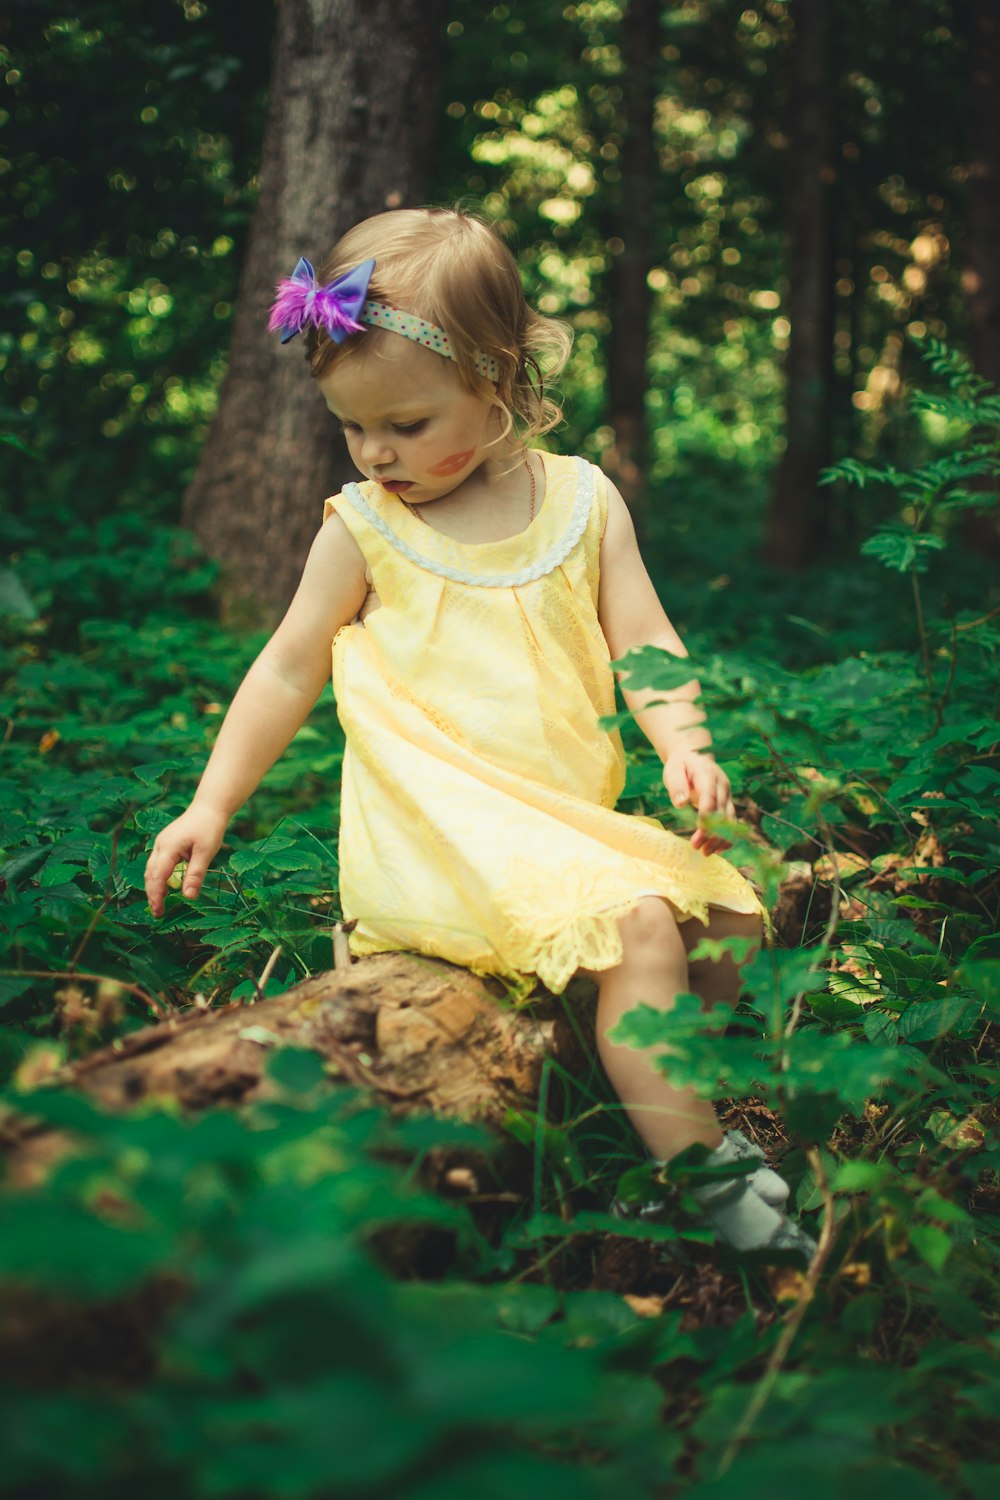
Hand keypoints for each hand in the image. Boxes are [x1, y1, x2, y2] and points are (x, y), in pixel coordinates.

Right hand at [144, 802, 227, 917]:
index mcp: (168, 848)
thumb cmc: (209, 828)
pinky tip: (165, 887)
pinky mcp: (166, 844)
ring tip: (160, 904)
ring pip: (151, 869)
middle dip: (152, 894)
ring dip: (154, 886)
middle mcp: (160, 846)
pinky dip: (158, 877)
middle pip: (150, 875)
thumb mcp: (206, 853)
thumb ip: (195, 875)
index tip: (159, 912)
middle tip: (158, 913)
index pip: (157, 877)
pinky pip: (157, 863)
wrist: (209, 808)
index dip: (156, 896)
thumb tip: (188, 897)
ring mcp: (162, 844)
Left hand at [662, 750, 734, 855]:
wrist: (694, 758)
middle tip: (696, 847)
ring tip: (706, 853)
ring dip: (719, 837)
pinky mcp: (727, 804)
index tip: (700, 831)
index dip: (707, 815)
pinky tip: (718, 850)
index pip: (710, 796)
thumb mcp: (673, 770)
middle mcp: (722, 786)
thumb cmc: (681, 766)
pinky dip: (726, 836)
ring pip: (729, 819)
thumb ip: (677, 785)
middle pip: (721, 811)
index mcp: (708, 774)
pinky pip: (731, 822)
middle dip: (710, 831)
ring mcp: (727, 795)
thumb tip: (681, 803)